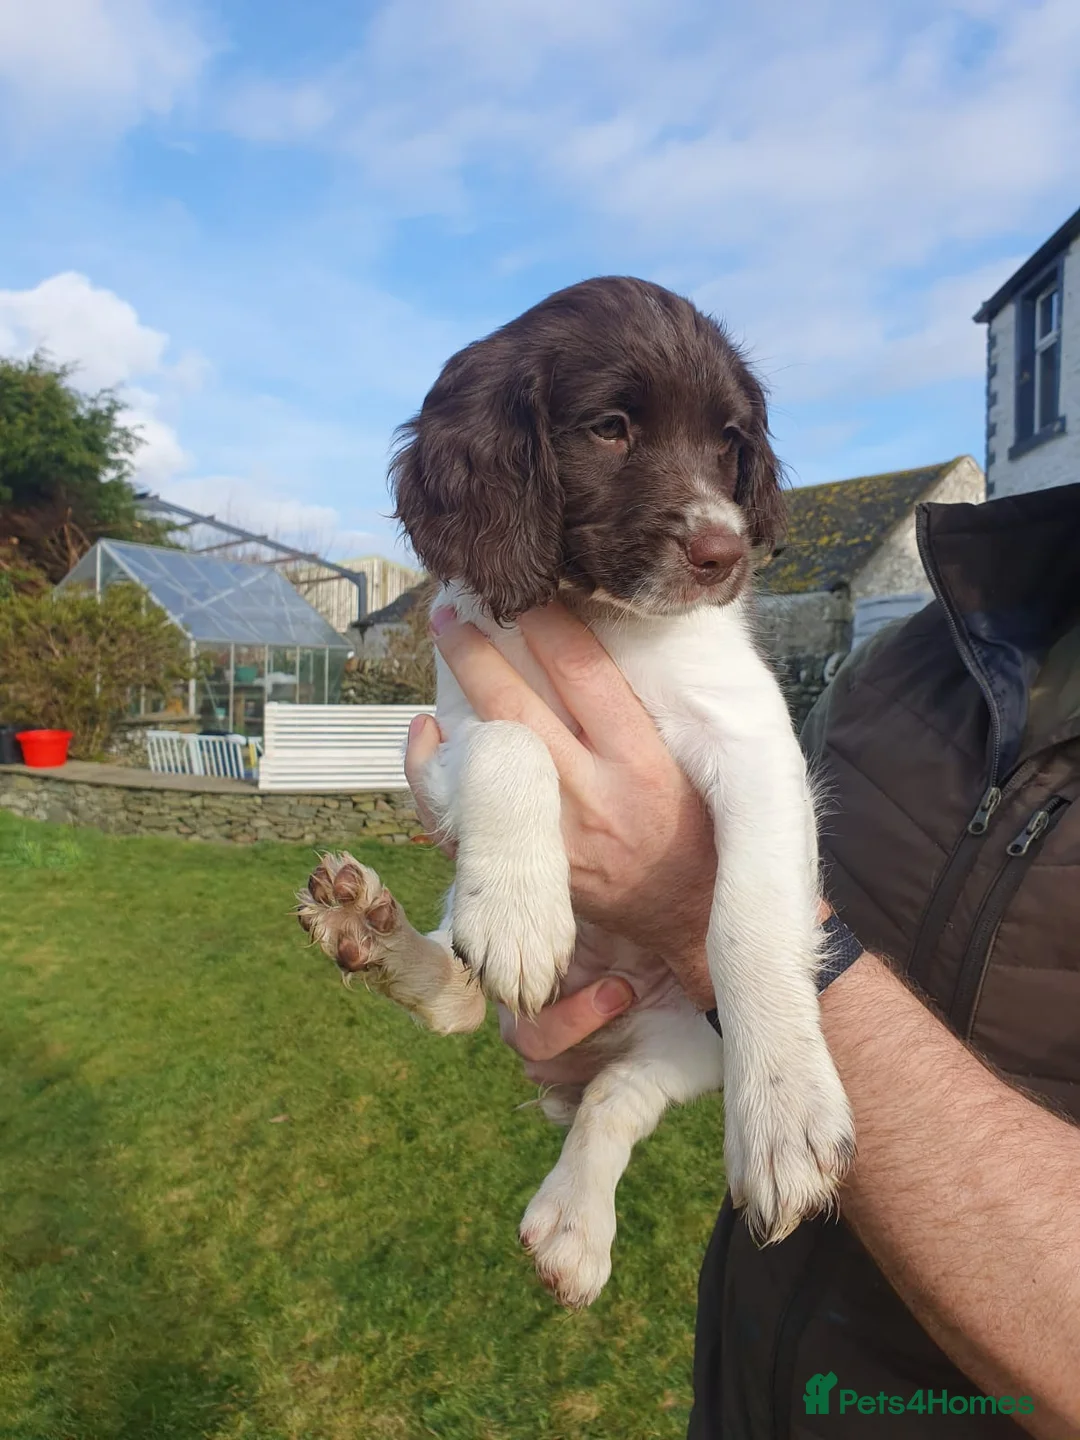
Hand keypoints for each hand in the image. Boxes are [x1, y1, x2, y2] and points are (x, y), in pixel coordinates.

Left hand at [404, 601, 716, 1020]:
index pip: (584, 672)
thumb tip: (594, 633)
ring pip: (484, 753)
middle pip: (518, 706)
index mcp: (642, 762)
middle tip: (453, 606)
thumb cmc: (695, 830)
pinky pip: (461, 814)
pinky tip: (426, 730)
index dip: (547, 621)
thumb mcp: (691, 764)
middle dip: (479, 649)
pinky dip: (432, 770)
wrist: (691, 919)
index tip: (527, 586)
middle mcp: (593, 796)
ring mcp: (551, 834)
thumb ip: (644, 709)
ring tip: (443, 643)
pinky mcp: (525, 865)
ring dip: (454, 693)